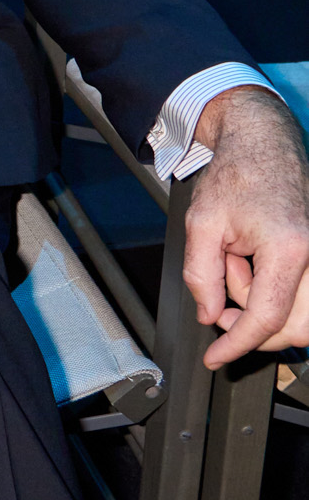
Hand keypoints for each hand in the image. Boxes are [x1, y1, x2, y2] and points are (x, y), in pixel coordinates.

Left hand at [183, 87, 308, 366]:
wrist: (265, 141)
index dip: (238, 344)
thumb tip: (210, 315)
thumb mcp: (202, 224)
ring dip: (259, 302)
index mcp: (289, 248)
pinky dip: (271, 290)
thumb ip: (201, 276)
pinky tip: (250, 262)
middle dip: (249, 320)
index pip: (267, 318)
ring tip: (236, 264)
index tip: (217, 358)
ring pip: (297, 312)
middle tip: (220, 295)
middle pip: (291, 324)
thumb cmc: (239, 173)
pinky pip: (300, 294)